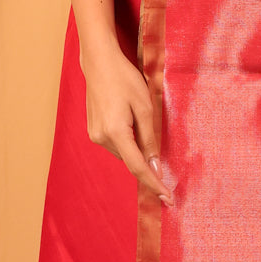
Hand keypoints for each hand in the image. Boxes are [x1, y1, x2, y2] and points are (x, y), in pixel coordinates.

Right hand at [80, 37, 173, 204]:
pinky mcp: (93, 130)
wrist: (99, 62)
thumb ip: (149, 139)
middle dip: (147, 160)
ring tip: (137, 117)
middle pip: (131, 160)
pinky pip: (116, 144)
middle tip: (160, 146)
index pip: (138, 167)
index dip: (154, 185)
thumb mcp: (145, 107)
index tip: (167, 199)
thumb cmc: (125, 80)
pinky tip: (129, 119)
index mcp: (116, 133)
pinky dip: (127, 141)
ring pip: (124, 152)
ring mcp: (94, 135)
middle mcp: (101, 138)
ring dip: (136, 147)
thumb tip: (154, 166)